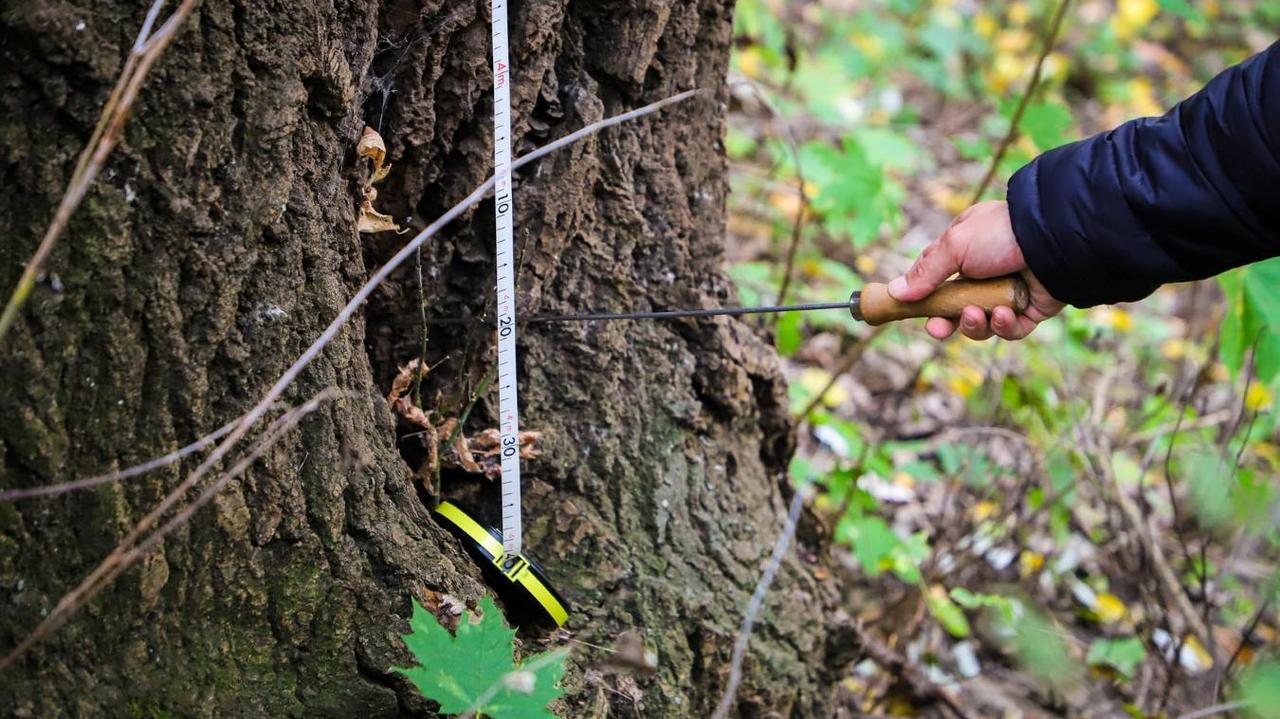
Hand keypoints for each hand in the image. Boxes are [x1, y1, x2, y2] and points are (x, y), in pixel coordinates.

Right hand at [887, 201, 1063, 339]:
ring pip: (982, 325)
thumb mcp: (954, 247)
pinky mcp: (1031, 311)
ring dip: (975, 325)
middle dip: (946, 322)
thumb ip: (925, 273)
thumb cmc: (1001, 234)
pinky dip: (1003, 327)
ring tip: (978, 314)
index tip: (914, 312)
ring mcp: (1008, 293)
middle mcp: (986, 274)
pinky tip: (1003, 315)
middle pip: (957, 310)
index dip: (925, 300)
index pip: (938, 282)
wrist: (1054, 241)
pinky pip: (1011, 330)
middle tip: (938, 329)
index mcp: (966, 252)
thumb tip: (895, 292)